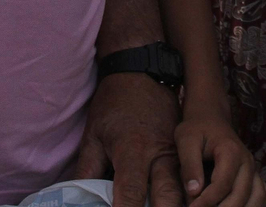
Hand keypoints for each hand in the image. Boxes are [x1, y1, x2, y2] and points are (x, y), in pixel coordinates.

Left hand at [69, 73, 181, 206]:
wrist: (142, 72)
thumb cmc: (113, 105)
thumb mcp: (94, 137)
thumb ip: (87, 172)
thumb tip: (77, 200)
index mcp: (133, 151)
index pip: (130, 194)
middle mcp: (160, 154)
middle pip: (167, 199)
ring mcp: (177, 154)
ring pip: (184, 192)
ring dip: (176, 205)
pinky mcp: (185, 153)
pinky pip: (188, 181)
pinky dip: (186, 196)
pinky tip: (183, 203)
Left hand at [176, 108, 265, 206]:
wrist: (210, 118)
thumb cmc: (197, 129)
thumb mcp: (186, 141)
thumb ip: (190, 166)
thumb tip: (194, 192)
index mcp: (231, 151)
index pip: (222, 184)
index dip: (207, 201)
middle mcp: (248, 161)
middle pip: (241, 195)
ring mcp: (254, 169)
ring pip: (258, 198)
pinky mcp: (254, 175)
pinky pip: (262, 194)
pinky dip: (253, 205)